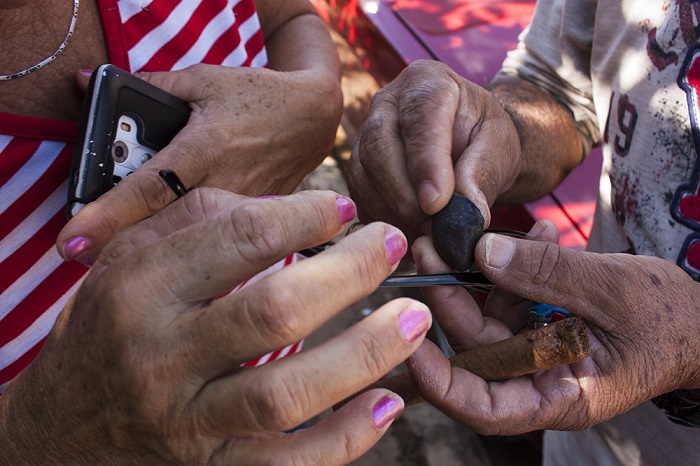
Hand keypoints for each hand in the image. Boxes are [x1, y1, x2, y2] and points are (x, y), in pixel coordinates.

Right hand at [2, 189, 430, 464]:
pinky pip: (286, 465)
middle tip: (393, 247)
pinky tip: (387, 404)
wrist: (54, 435)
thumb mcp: (127, 262)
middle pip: (274, 311)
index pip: (238, 238)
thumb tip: (290, 208)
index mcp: (141, 288)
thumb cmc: (105, 332)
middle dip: (350, 275)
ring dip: (364, 354)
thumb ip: (197, 223)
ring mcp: (186, 423)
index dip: (305, 217)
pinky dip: (345, 439)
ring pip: (287, 393)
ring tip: (415, 320)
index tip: (344, 209)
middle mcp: (161, 355)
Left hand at [57, 63, 341, 261]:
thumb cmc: (257, 96)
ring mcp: (238, 206)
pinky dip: (185, 240)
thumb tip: (93, 83)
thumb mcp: (205, 81)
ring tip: (117, 257)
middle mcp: (220, 182)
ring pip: (187, 237)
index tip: (71, 242)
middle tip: (80, 257)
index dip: (107, 216)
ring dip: (151, 245)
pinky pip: (213, 236)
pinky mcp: (253, 218)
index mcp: (203, 147)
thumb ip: (152, 86)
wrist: (311, 119)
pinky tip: (170, 249)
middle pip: (162, 225)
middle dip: (120, 243)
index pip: (146, 188)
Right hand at [346, 60, 520, 242]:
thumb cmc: (484, 138)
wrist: (467, 146)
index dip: (425, 162)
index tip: (437, 203)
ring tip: (429, 234)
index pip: (419, 116)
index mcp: (426, 82)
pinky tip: (412, 232)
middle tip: (434, 228)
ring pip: (364, 176)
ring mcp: (365, 135)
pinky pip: (360, 198)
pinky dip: (384, 221)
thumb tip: (465, 214)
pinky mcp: (358, 169)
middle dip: (405, 194)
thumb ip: (482, 173)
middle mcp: (386, 103)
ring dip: (394, 212)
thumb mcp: (499, 147)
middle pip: (379, 146)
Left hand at [408, 221, 699, 433]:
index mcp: (561, 397)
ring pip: (486, 316)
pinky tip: (532, 234)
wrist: (697, 318)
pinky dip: (516, 263)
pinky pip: (512, 294)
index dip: (444, 384)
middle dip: (449, 299)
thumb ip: (548, 273)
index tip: (413, 345)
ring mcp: (536, 347)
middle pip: (476, 348)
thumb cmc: (669, 320)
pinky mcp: (539, 319)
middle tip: (428, 248)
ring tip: (472, 231)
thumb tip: (481, 252)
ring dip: (477, 271)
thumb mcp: (613, 291)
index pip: (488, 408)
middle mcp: (539, 377)